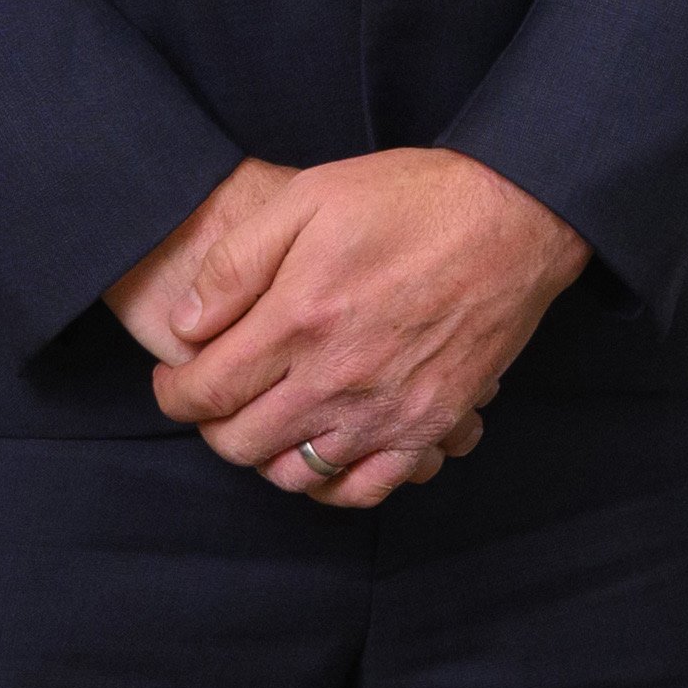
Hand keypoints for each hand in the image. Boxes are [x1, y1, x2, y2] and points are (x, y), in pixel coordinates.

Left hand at [112, 150, 591, 507]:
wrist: (513, 217)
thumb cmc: (411, 200)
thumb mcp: (307, 198)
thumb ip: (234, 264)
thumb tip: (185, 326)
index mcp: (300, 318)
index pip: (205, 392)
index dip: (174, 394)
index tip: (175, 380)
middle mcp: (338, 378)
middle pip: (241, 443)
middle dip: (212, 426)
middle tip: (217, 399)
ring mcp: (387, 410)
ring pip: (296, 474)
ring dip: (266, 455)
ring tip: (267, 421)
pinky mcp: (431, 424)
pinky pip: (367, 488)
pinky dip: (333, 483)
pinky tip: (324, 452)